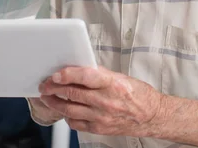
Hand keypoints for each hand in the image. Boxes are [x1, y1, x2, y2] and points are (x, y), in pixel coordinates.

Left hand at [37, 66, 162, 136]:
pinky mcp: (100, 128)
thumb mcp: (120, 77)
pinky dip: (67, 116)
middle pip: (73, 93)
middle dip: (54, 88)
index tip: (55, 74)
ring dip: (55, 103)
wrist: (152, 116)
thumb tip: (79, 69)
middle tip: (45, 84)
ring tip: (48, 97)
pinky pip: (77, 123)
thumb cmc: (139, 94)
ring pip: (70, 109)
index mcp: (112, 83)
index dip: (67, 74)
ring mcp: (102, 117)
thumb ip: (99, 74)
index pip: (85, 76)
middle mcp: (106, 101)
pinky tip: (64, 110)